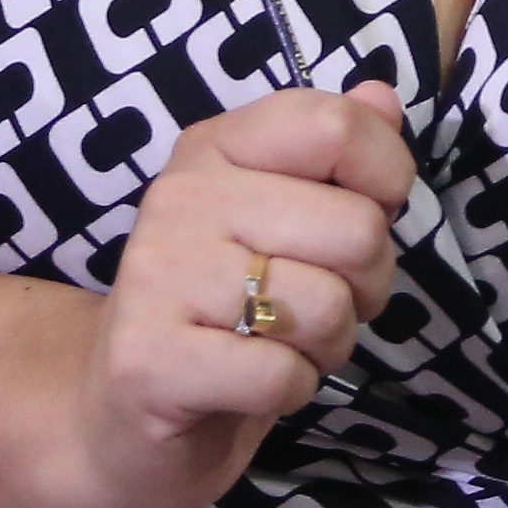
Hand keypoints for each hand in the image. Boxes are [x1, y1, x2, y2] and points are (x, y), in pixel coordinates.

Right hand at [74, 84, 413, 507]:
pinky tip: (249, 384)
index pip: (335, 125)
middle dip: (366, 285)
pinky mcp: (150, 361)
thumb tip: (381, 96)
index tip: (366, 215)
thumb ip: (338, 156)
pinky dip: (290, 391)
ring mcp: (158, 276)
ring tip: (282, 344)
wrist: (120, 412)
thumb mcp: (288, 220)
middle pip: (356, 228)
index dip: (386, 178)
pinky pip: (281, 375)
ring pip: (325, 307)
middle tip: (319, 305)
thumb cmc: (226, 310)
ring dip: (328, 344)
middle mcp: (180, 197)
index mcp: (217, 146)